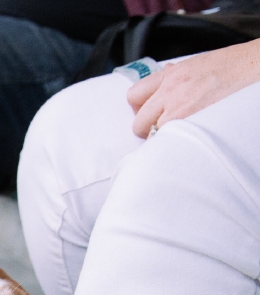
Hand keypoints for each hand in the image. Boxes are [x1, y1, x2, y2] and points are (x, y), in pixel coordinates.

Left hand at [128, 39, 259, 138]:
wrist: (258, 66)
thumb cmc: (235, 65)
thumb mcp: (199, 64)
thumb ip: (176, 74)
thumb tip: (164, 76)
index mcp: (171, 75)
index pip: (133, 95)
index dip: (139, 109)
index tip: (150, 114)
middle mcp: (171, 91)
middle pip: (138, 122)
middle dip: (148, 128)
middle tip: (164, 129)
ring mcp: (180, 108)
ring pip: (153, 136)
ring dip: (163, 138)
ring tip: (181, 134)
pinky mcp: (193, 123)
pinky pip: (171, 142)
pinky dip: (177, 144)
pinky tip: (190, 138)